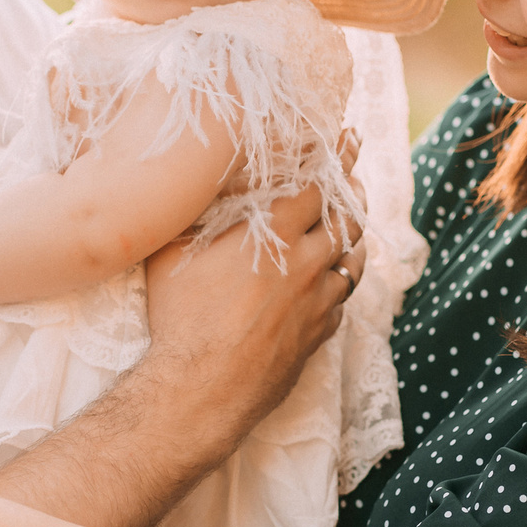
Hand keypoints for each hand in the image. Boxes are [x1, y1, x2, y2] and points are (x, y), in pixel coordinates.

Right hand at [142, 178, 366, 448]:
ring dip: (352, 241)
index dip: (336, 157)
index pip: (321, 182)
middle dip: (353, 195)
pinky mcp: (318, 334)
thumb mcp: (173, 252)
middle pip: (348, 219)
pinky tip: (329, 285)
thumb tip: (193, 188)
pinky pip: (341, 303)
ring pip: (353, 261)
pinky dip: (339, 286)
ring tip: (347, 230)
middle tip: (353, 180)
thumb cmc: (181, 317)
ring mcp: (318, 301)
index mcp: (276, 231)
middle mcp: (307, 262)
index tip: (348, 137)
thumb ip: (194, 215)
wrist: (201, 389)